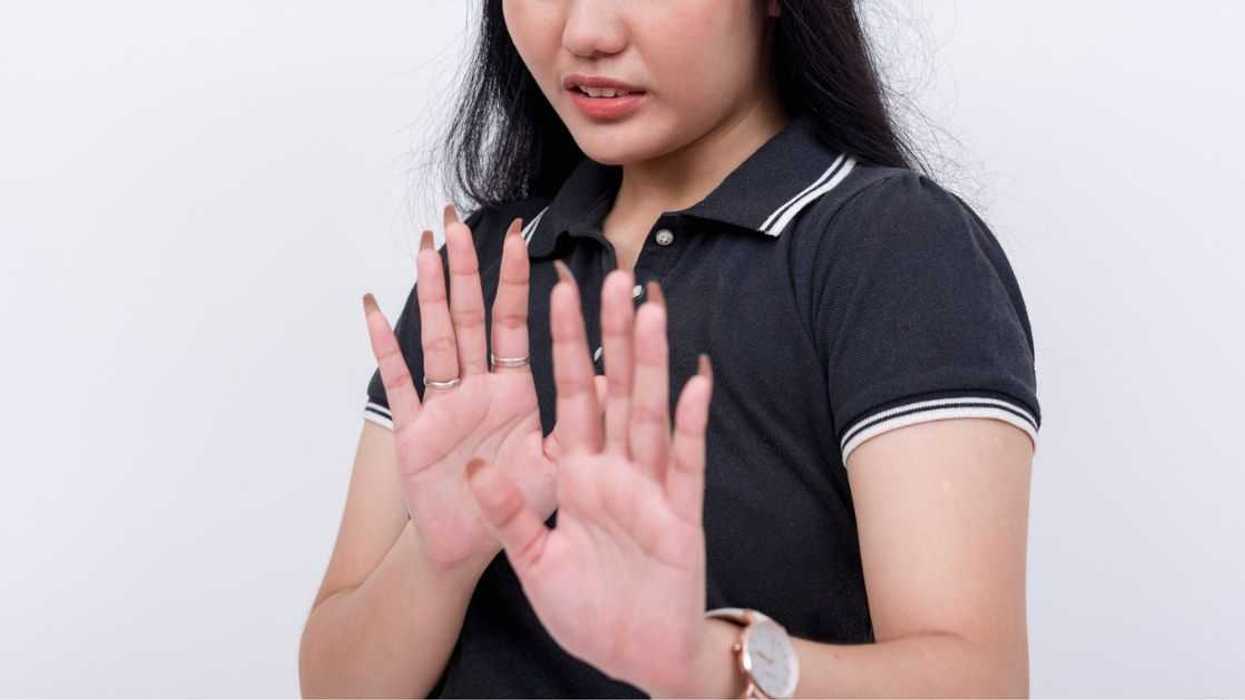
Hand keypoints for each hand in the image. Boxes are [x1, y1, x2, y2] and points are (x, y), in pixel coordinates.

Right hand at [362, 205, 604, 573]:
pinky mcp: (412, 429)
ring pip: (436, 337)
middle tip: (457, 219)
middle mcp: (476, 386)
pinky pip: (398, 381)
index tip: (518, 235)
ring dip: (429, 292)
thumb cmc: (518, 504)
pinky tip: (374, 307)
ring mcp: (442, 403)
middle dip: (465, 268)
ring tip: (425, 246)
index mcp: (514, 388)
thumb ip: (580, 418)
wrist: (472, 547)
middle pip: (470, 316)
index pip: (513, 322)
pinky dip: (385, 345)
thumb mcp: (558, 460)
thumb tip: (614, 375)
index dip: (514, 280)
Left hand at [463, 261, 714, 695]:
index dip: (565, 345)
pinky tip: (694, 385)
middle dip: (614, 335)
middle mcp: (614, 470)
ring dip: (651, 364)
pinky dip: (689, 426)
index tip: (558, 291)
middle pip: (614, 389)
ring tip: (653, 311)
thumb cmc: (589, 608)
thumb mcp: (533, 561)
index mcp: (576, 473)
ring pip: (650, 413)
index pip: (570, 394)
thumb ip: (508, 512)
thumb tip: (473, 467)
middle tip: (618, 277)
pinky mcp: (680, 517)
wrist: (635, 656)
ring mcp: (649, 489)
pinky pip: (685, 465)